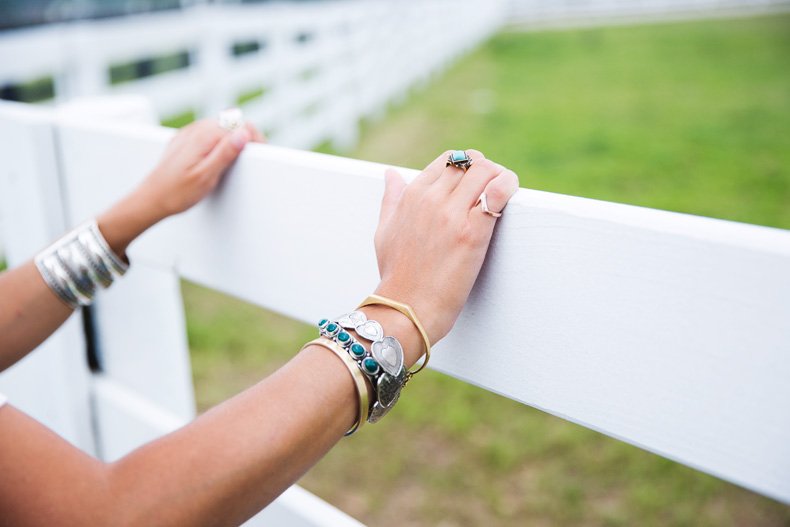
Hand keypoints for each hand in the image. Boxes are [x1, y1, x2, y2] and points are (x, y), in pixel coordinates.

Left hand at [96, 118, 264, 257]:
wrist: (150, 199)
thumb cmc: (176, 193)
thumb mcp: (206, 176)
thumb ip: (226, 153)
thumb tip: (243, 133)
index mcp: (203, 136)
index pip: (240, 124)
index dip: (254, 136)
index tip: (260, 151)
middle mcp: (195, 130)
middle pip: (231, 122)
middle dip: (245, 137)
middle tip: (251, 157)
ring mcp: (188, 134)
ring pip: (219, 126)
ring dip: (231, 138)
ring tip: (236, 159)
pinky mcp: (184, 140)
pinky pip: (207, 132)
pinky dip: (217, 141)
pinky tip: (217, 157)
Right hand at [373, 150, 518, 344]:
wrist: (407, 307)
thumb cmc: (396, 275)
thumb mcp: (384, 231)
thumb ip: (391, 199)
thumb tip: (391, 174)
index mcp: (412, 196)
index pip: (448, 160)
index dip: (467, 167)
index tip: (476, 184)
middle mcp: (431, 199)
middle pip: (469, 161)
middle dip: (486, 169)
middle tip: (493, 189)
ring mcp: (452, 214)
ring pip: (485, 170)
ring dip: (501, 176)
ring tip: (505, 194)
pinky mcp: (472, 232)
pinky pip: (497, 193)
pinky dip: (508, 186)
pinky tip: (510, 195)